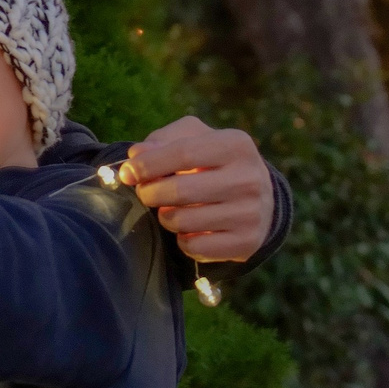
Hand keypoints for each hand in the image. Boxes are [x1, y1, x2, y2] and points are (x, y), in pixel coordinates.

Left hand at [123, 116, 273, 262]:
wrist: (261, 199)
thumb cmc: (214, 163)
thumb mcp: (196, 139)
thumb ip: (164, 140)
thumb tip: (136, 155)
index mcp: (236, 145)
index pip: (182, 153)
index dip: (147, 165)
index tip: (127, 173)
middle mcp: (249, 179)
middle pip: (179, 191)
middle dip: (150, 193)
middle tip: (146, 193)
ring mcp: (250, 213)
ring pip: (182, 221)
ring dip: (165, 217)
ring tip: (170, 209)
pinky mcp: (246, 243)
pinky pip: (194, 247)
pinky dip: (182, 240)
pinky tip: (190, 229)